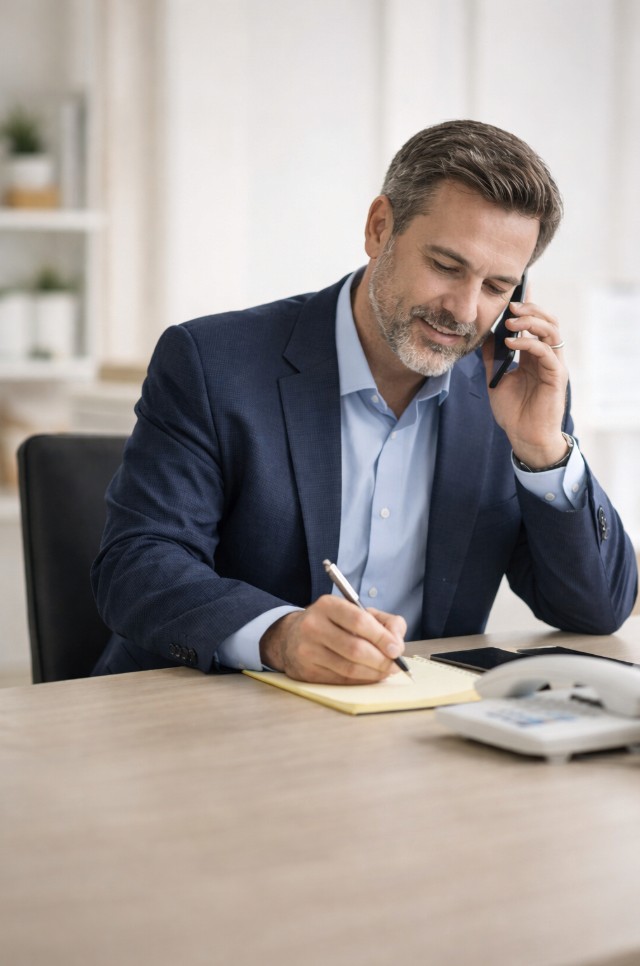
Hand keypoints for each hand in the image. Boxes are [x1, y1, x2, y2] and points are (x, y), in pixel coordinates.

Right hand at [259, 595, 406, 683]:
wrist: (291, 637)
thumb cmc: (333, 623)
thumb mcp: (355, 611)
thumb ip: (384, 621)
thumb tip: (398, 643)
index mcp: (327, 605)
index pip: (359, 621)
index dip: (382, 637)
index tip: (397, 649)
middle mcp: (313, 626)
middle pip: (355, 648)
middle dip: (381, 660)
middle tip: (395, 665)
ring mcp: (307, 650)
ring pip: (349, 668)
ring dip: (374, 673)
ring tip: (386, 672)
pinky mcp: (306, 671)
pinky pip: (341, 680)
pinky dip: (360, 680)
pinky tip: (369, 676)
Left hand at [482, 298, 569, 467]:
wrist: (524, 436)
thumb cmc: (513, 412)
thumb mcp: (495, 379)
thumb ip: (492, 358)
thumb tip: (485, 335)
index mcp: (533, 356)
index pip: (535, 325)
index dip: (527, 308)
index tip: (512, 296)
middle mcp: (546, 357)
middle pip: (547, 322)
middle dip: (530, 309)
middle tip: (511, 306)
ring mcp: (553, 365)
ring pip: (551, 331)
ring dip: (532, 321)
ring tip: (511, 322)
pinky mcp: (556, 376)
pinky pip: (546, 352)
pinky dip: (529, 343)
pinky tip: (510, 343)